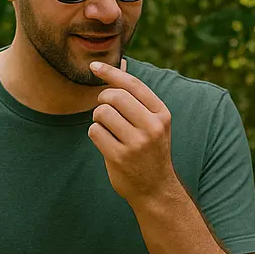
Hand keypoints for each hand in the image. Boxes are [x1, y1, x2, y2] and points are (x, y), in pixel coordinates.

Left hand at [87, 61, 177, 202]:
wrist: (156, 188)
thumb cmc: (150, 151)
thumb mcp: (155, 124)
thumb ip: (139, 100)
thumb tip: (119, 64)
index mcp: (161, 114)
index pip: (133, 85)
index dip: (111, 72)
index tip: (93, 66)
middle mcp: (152, 127)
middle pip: (114, 96)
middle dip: (102, 99)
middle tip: (104, 109)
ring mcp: (136, 143)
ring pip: (102, 113)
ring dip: (97, 118)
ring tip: (107, 128)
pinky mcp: (120, 157)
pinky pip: (95, 132)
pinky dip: (95, 133)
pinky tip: (105, 141)